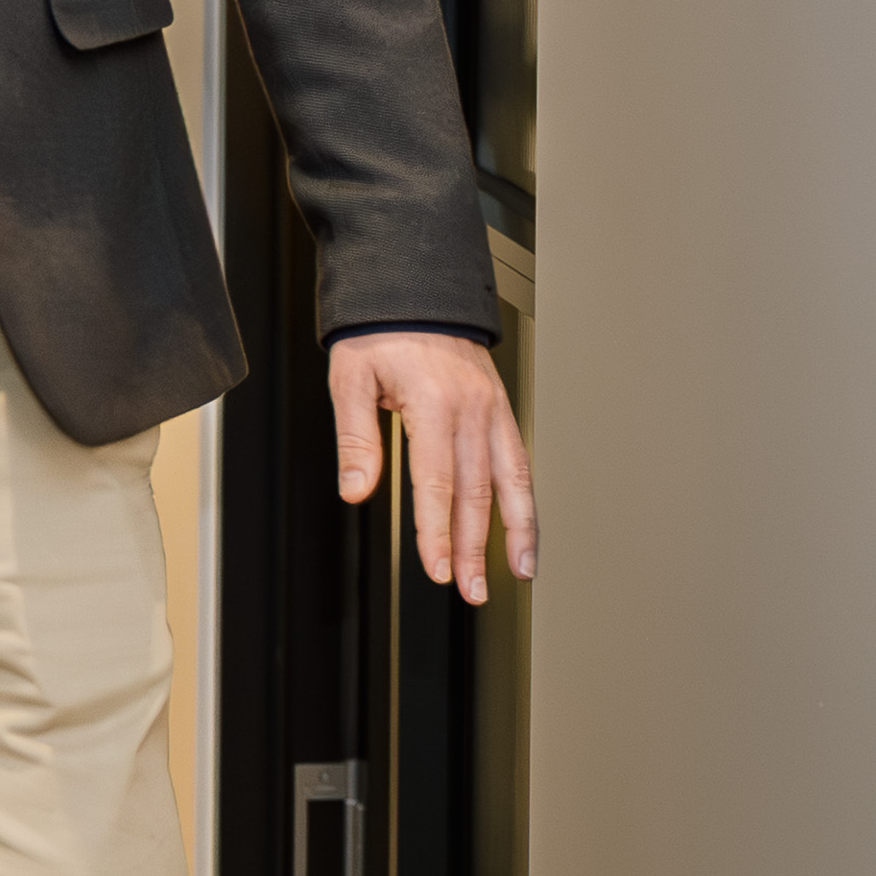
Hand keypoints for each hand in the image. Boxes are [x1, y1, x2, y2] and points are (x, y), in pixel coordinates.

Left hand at [332, 331, 532, 605]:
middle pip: (477, 491)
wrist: (414, 286)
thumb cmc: (379, 329)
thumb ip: (356, 439)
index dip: (437, 532)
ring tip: (516, 573)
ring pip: (511, 481)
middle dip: (474, 546)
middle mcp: (472, 408)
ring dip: (514, 532)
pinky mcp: (499, 409)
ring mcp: (492, 409)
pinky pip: (519, 460)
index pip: (437, 483)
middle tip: (471, 589)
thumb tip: (356, 490)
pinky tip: (524, 530)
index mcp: (434, 403)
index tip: (437, 568)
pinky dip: (524, 500)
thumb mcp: (350, 377)